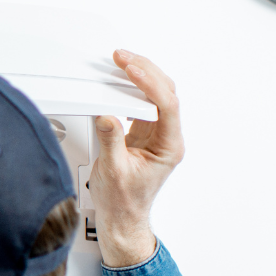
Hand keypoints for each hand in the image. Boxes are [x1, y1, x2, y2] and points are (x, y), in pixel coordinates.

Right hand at [90, 49, 182, 267]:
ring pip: (156, 95)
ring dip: (140, 76)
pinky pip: (142, 103)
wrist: (122, 218)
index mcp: (168, 147)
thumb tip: (107, 115)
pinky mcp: (143, 133)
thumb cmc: (123, 202)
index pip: (166, 105)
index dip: (149, 83)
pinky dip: (131, 89)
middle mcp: (167, 138)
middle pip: (165, 93)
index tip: (131, 70)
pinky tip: (120, 82)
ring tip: (122, 62)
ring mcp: (156, 135)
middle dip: (145, 70)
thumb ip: (111, 141)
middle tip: (124, 57)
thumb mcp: (113, 171)